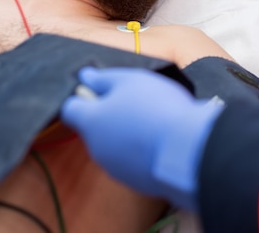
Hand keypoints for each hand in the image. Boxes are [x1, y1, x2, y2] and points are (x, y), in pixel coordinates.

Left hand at [60, 67, 223, 211]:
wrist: (189, 150)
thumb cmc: (157, 109)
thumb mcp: (129, 80)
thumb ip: (103, 78)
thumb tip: (85, 77)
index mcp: (90, 122)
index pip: (70, 109)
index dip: (83, 96)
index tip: (99, 89)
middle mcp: (96, 148)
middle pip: (93, 127)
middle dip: (109, 114)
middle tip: (134, 101)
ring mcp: (115, 167)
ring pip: (113, 144)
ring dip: (125, 133)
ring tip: (152, 121)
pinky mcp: (134, 181)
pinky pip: (131, 161)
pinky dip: (140, 151)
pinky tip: (160, 140)